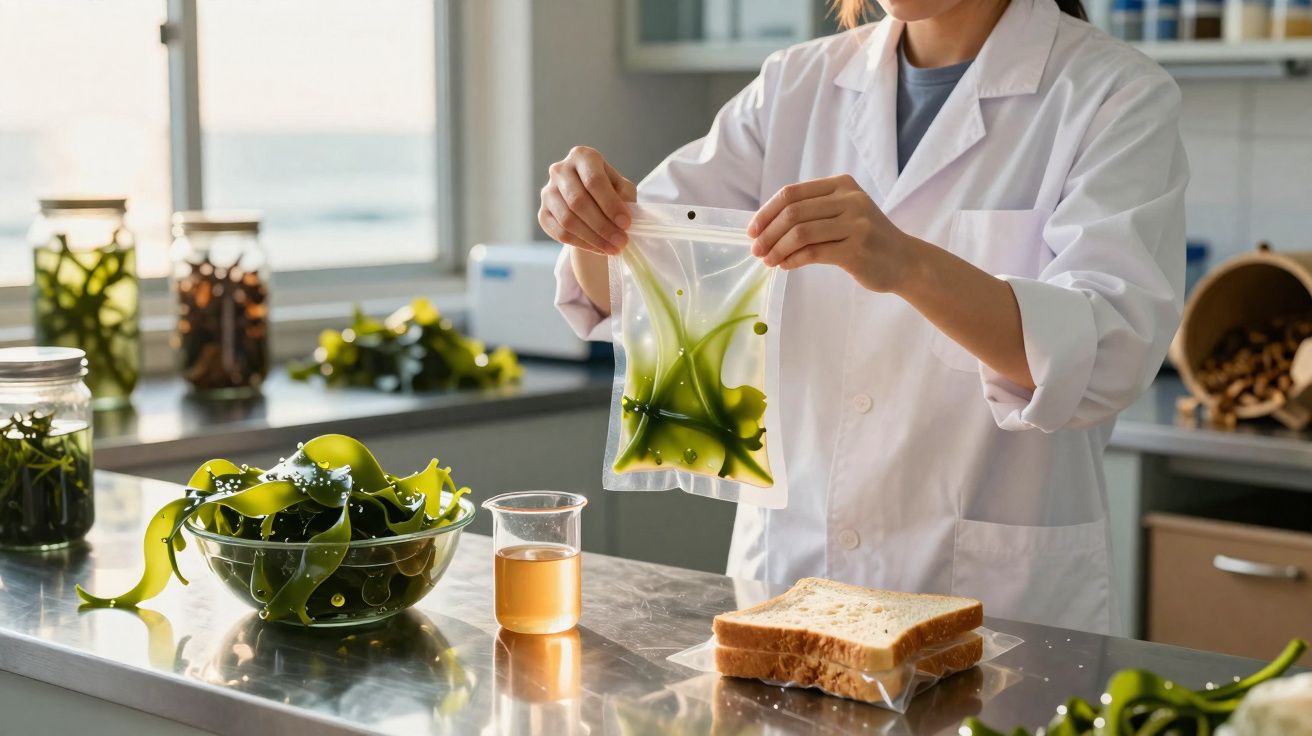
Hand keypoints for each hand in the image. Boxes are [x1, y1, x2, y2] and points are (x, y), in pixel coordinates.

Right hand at [539, 146, 636, 255]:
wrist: (591, 203)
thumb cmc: (610, 191)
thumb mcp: (622, 188)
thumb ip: (624, 196)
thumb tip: (622, 214)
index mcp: (582, 156)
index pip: (594, 180)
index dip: (610, 204)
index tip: (626, 223)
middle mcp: (560, 170)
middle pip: (578, 201)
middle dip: (602, 225)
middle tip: (621, 241)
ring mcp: (548, 192)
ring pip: (568, 220)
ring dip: (593, 238)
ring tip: (613, 248)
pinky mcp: (542, 213)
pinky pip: (559, 233)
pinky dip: (581, 244)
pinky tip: (599, 249)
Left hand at [747, 174, 921, 293]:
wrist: (905, 261)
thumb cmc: (868, 238)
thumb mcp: (844, 213)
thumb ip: (812, 212)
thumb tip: (765, 226)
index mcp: (842, 185)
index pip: (792, 193)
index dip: (766, 212)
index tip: (752, 230)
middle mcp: (850, 199)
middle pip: (793, 212)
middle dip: (768, 233)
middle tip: (756, 250)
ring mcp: (856, 224)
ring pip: (800, 233)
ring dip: (777, 249)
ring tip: (768, 261)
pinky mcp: (857, 249)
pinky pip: (813, 253)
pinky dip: (792, 260)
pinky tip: (785, 266)